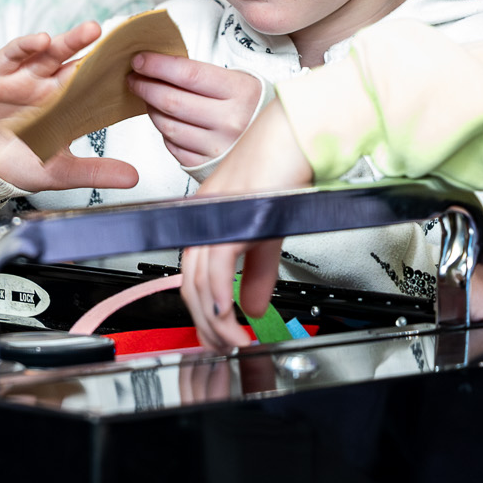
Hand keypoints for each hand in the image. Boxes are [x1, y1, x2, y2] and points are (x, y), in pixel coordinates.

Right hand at [0, 22, 141, 193]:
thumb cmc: (13, 163)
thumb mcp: (59, 171)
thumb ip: (95, 172)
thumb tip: (135, 178)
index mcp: (65, 107)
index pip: (95, 86)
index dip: (116, 75)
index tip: (144, 65)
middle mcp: (47, 87)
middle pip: (77, 62)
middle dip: (98, 50)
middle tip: (123, 38)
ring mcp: (23, 78)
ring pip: (50, 53)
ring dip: (70, 39)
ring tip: (92, 31)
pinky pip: (13, 54)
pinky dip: (26, 45)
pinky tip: (41, 40)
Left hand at [129, 54, 263, 167]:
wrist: (279, 139)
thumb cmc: (251, 105)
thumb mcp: (237, 80)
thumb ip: (201, 74)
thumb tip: (157, 64)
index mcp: (240, 92)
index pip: (188, 74)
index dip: (158, 66)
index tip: (139, 60)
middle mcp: (232, 121)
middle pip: (172, 101)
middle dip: (145, 86)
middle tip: (133, 78)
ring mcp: (220, 146)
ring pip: (169, 126)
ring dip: (152, 109)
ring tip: (148, 97)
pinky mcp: (210, 165)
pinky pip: (174, 148)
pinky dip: (165, 133)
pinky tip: (166, 120)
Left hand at [178, 100, 311, 350]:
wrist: (296, 135)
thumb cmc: (283, 169)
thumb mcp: (268, 231)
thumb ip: (256, 271)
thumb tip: (249, 308)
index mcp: (207, 218)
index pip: (191, 272)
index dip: (199, 308)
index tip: (214, 333)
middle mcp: (203, 216)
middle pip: (187, 282)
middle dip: (202, 323)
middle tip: (219, 347)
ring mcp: (213, 217)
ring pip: (197, 281)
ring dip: (213, 320)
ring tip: (230, 341)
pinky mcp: (230, 218)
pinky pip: (215, 268)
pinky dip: (220, 299)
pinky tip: (230, 318)